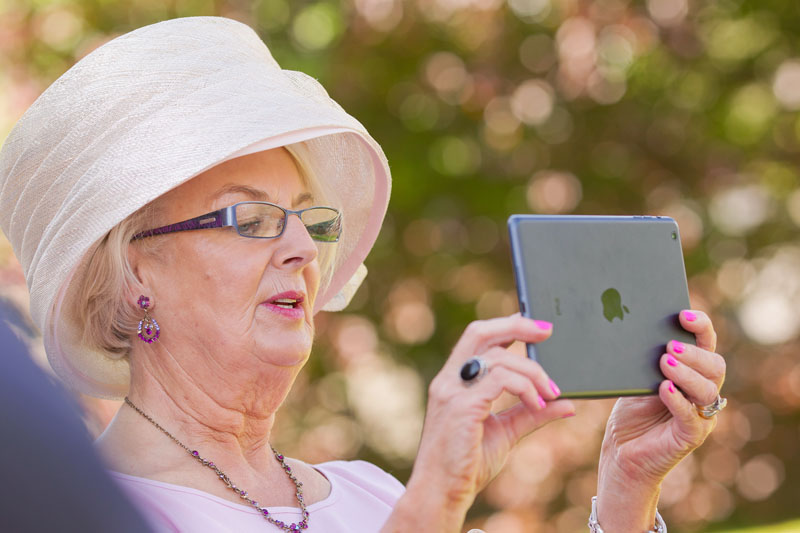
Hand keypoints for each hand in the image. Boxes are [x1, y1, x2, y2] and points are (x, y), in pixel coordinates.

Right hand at [389, 314, 574, 531]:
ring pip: (498, 357)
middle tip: (547, 331)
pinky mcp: (462, 406)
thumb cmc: (467, 463)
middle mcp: (449, 379)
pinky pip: (500, 380)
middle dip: (516, 325)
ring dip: (532, 371)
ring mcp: (452, 391)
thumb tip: (567, 403)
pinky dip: (525, 387)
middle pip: (480, 332)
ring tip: (550, 393)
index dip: (507, 325)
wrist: (442, 492)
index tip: (538, 327)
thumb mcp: (506, 432)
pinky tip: (538, 404)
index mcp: (455, 380)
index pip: (478, 337)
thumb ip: (532, 413)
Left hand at [597, 309, 725, 529]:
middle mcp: (701, 393)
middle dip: (694, 352)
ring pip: (708, 390)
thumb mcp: (634, 380)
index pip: (706, 344)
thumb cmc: (630, 414)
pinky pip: (692, 417)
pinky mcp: (689, 436)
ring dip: (686, 373)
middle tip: (668, 345)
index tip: (682, 314)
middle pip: (715, 366)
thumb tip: (630, 327)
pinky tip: (663, 389)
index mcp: (691, 373)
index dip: (700, 327)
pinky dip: (678, 400)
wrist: (622, 454)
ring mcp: (700, 416)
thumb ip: (641, 360)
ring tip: (664, 362)